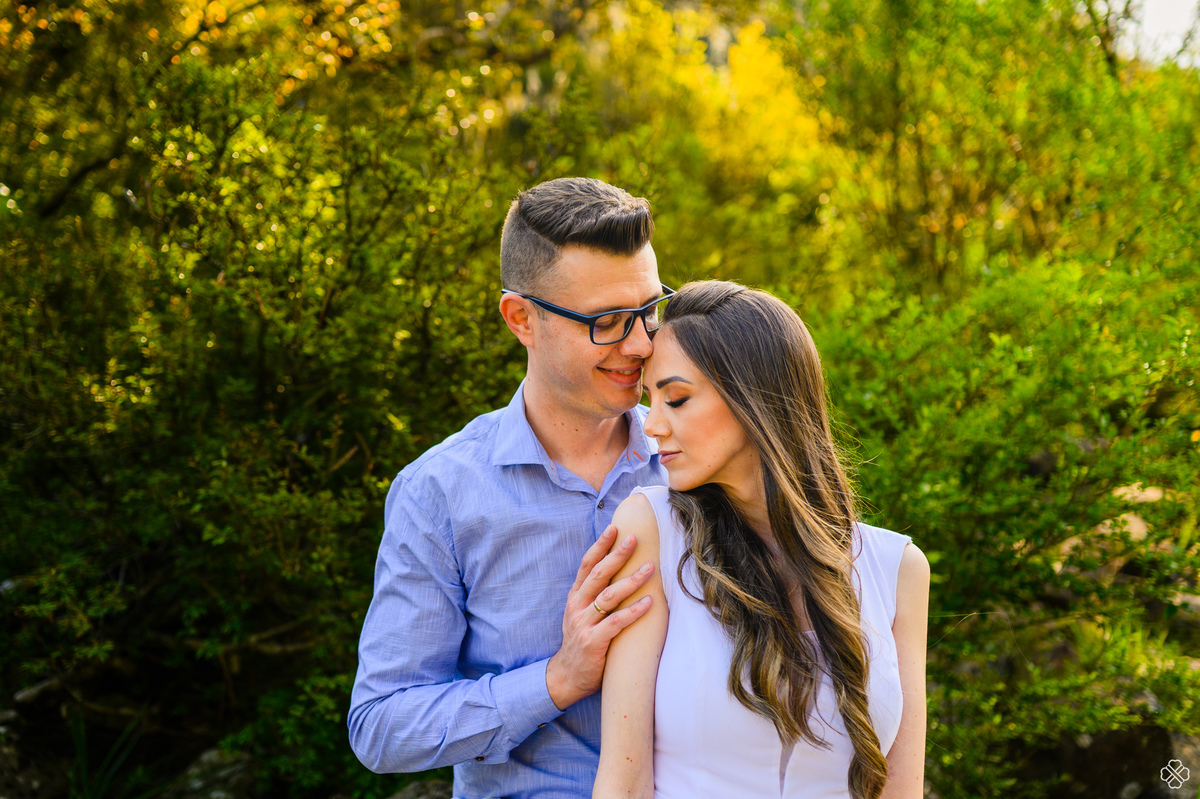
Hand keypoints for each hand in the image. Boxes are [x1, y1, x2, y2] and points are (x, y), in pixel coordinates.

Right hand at [546, 524, 654, 709]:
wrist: (567, 676)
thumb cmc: (582, 641)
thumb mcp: (582, 614)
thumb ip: (595, 595)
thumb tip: (620, 570)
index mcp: (575, 597)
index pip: (587, 565)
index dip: (600, 545)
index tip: (614, 528)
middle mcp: (576, 607)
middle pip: (598, 574)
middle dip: (616, 555)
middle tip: (634, 539)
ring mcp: (583, 624)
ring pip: (608, 596)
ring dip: (631, 580)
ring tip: (651, 568)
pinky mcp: (593, 642)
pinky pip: (616, 623)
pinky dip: (633, 611)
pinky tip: (649, 602)